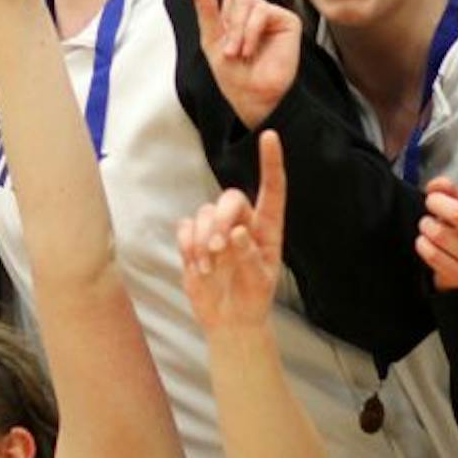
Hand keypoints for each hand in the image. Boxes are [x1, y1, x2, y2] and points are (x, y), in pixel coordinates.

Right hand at [178, 130, 285, 333]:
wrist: (229, 320)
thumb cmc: (253, 299)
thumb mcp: (260, 283)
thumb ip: (249, 257)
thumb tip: (235, 233)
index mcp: (268, 229)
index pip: (272, 190)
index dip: (271, 163)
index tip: (270, 137)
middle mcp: (243, 222)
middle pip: (230, 198)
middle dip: (220, 220)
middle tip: (218, 249)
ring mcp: (217, 229)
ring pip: (204, 212)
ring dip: (203, 240)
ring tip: (209, 268)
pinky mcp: (195, 239)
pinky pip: (185, 227)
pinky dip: (188, 246)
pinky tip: (198, 266)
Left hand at [189, 0, 299, 128]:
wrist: (252, 95)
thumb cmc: (232, 73)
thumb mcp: (210, 39)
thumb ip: (206, 10)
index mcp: (233, 9)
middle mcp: (253, 6)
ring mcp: (270, 11)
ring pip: (244, 1)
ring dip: (234, 29)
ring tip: (236, 52)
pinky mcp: (285, 19)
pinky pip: (260, 12)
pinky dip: (249, 32)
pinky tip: (249, 49)